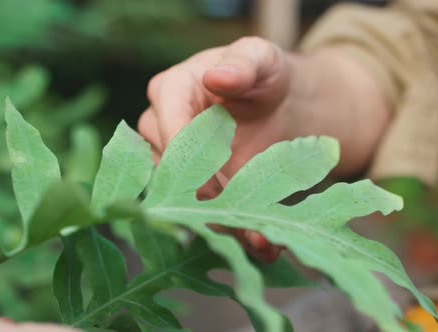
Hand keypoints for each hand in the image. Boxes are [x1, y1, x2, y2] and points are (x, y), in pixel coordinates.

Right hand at [138, 36, 390, 261]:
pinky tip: (259, 242)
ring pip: (180, 198)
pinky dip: (229, 230)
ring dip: (217, 222)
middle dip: (204, 200)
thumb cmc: (266, 75)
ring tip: (256, 236)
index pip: (169, 129)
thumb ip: (244, 64)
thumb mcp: (263, 60)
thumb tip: (215, 75)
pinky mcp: (190, 184)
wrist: (278, 106)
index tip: (218, 187)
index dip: (191, 161)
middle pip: (168, 171)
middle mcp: (160, 126)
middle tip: (242, 221)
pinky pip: (198, 211)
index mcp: (170, 90)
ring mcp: (172, 159)